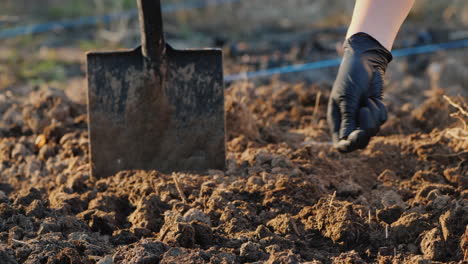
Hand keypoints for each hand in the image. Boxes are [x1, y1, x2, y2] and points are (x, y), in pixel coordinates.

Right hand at [327, 32, 392, 152]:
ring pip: (373, 132)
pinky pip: (382, 121)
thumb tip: (345, 140)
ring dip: (374, 116)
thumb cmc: (351, 77)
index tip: (356, 135)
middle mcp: (349, 123)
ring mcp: (363, 119)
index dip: (348, 145)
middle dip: (365, 129)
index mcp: (337, 121)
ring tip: (368, 99)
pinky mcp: (375, 113)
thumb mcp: (347, 97)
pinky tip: (373, 98)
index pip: (340, 144)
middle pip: (359, 143)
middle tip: (365, 110)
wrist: (366, 61)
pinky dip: (380, 110)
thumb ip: (348, 118)